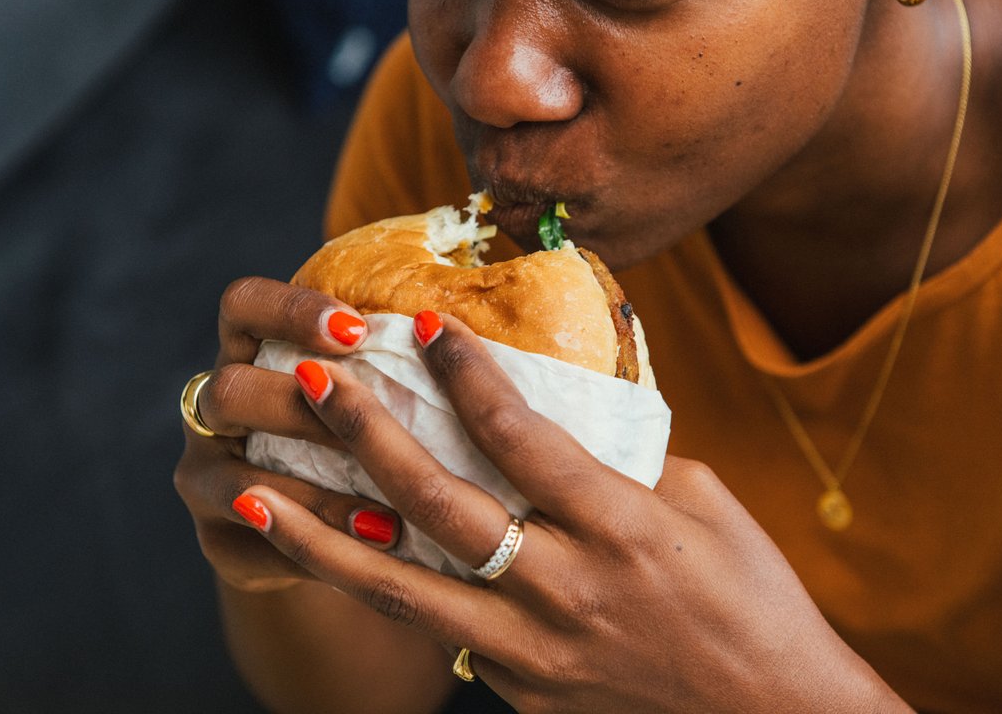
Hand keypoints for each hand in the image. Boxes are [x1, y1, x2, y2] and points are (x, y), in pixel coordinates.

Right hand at [174, 277, 401, 591]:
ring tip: (389, 519)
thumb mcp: (373, 382)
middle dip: (301, 408)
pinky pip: (257, 545)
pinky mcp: (217, 540)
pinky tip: (372, 555)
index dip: (290, 310)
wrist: (333, 529)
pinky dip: (318, 550)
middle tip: (370, 424)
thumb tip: (463, 312)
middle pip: (230, 390)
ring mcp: (205, 475)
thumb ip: (393, 348)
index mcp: (249, 348)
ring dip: (318, 498)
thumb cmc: (368, 429)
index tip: (356, 328)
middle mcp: (214, 406)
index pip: (243, 304)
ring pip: (241, 481)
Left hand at [231, 312, 908, 711]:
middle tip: (312, 384)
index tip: (427, 324)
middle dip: (368, 437)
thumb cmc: (752, 597)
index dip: (468, 374)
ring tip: (250, 495)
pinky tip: (335, 557)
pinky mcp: (521, 693)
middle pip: (441, 505)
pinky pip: (442, 632)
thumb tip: (559, 423)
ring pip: (403, 588)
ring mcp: (534, 652)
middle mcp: (564, 588)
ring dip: (319, 538)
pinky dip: (385, 591)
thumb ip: (620, 462)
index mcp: (620, 526)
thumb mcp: (700, 506)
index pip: (522, 435)